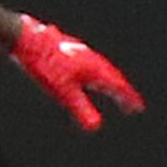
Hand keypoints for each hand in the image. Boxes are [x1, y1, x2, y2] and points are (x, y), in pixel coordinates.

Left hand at [11, 17, 143, 130]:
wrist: (28, 40)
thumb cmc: (46, 65)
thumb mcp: (64, 92)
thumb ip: (81, 109)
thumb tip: (95, 126)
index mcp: (95, 69)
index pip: (118, 86)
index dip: (128, 98)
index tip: (138, 108)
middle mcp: (93, 59)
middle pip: (113, 77)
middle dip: (123, 92)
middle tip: (131, 104)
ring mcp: (83, 53)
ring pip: (103, 70)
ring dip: (112, 82)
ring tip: (116, 92)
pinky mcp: (73, 51)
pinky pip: (93, 65)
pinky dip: (99, 75)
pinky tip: (91, 76)